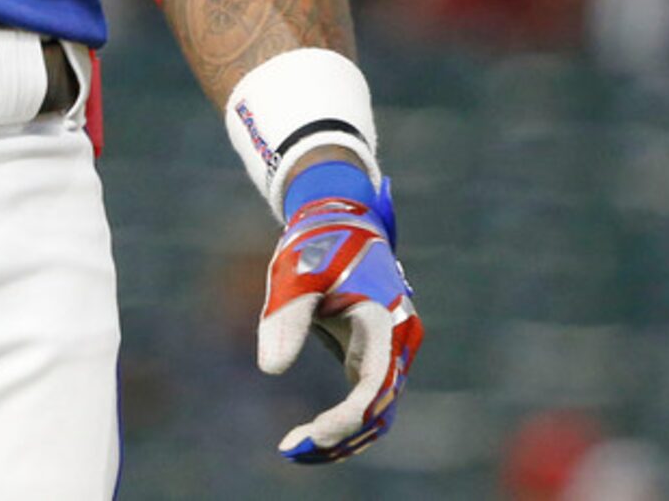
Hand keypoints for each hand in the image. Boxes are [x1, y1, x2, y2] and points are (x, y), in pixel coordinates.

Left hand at [257, 166, 421, 464]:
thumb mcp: (294, 274)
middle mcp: (397, 342)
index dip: (345, 420)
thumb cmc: (314, 243)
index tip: (308, 436)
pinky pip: (367, 400)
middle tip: (290, 450)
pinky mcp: (373, 354)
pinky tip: (309, 435)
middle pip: (379, 411)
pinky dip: (343, 421)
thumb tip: (270, 370)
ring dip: (342, 437)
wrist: (336, 217)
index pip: (374, 390)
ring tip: (295, 450)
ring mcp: (389, 350)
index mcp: (385, 322)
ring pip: (376, 412)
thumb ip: (285, 318)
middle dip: (339, 438)